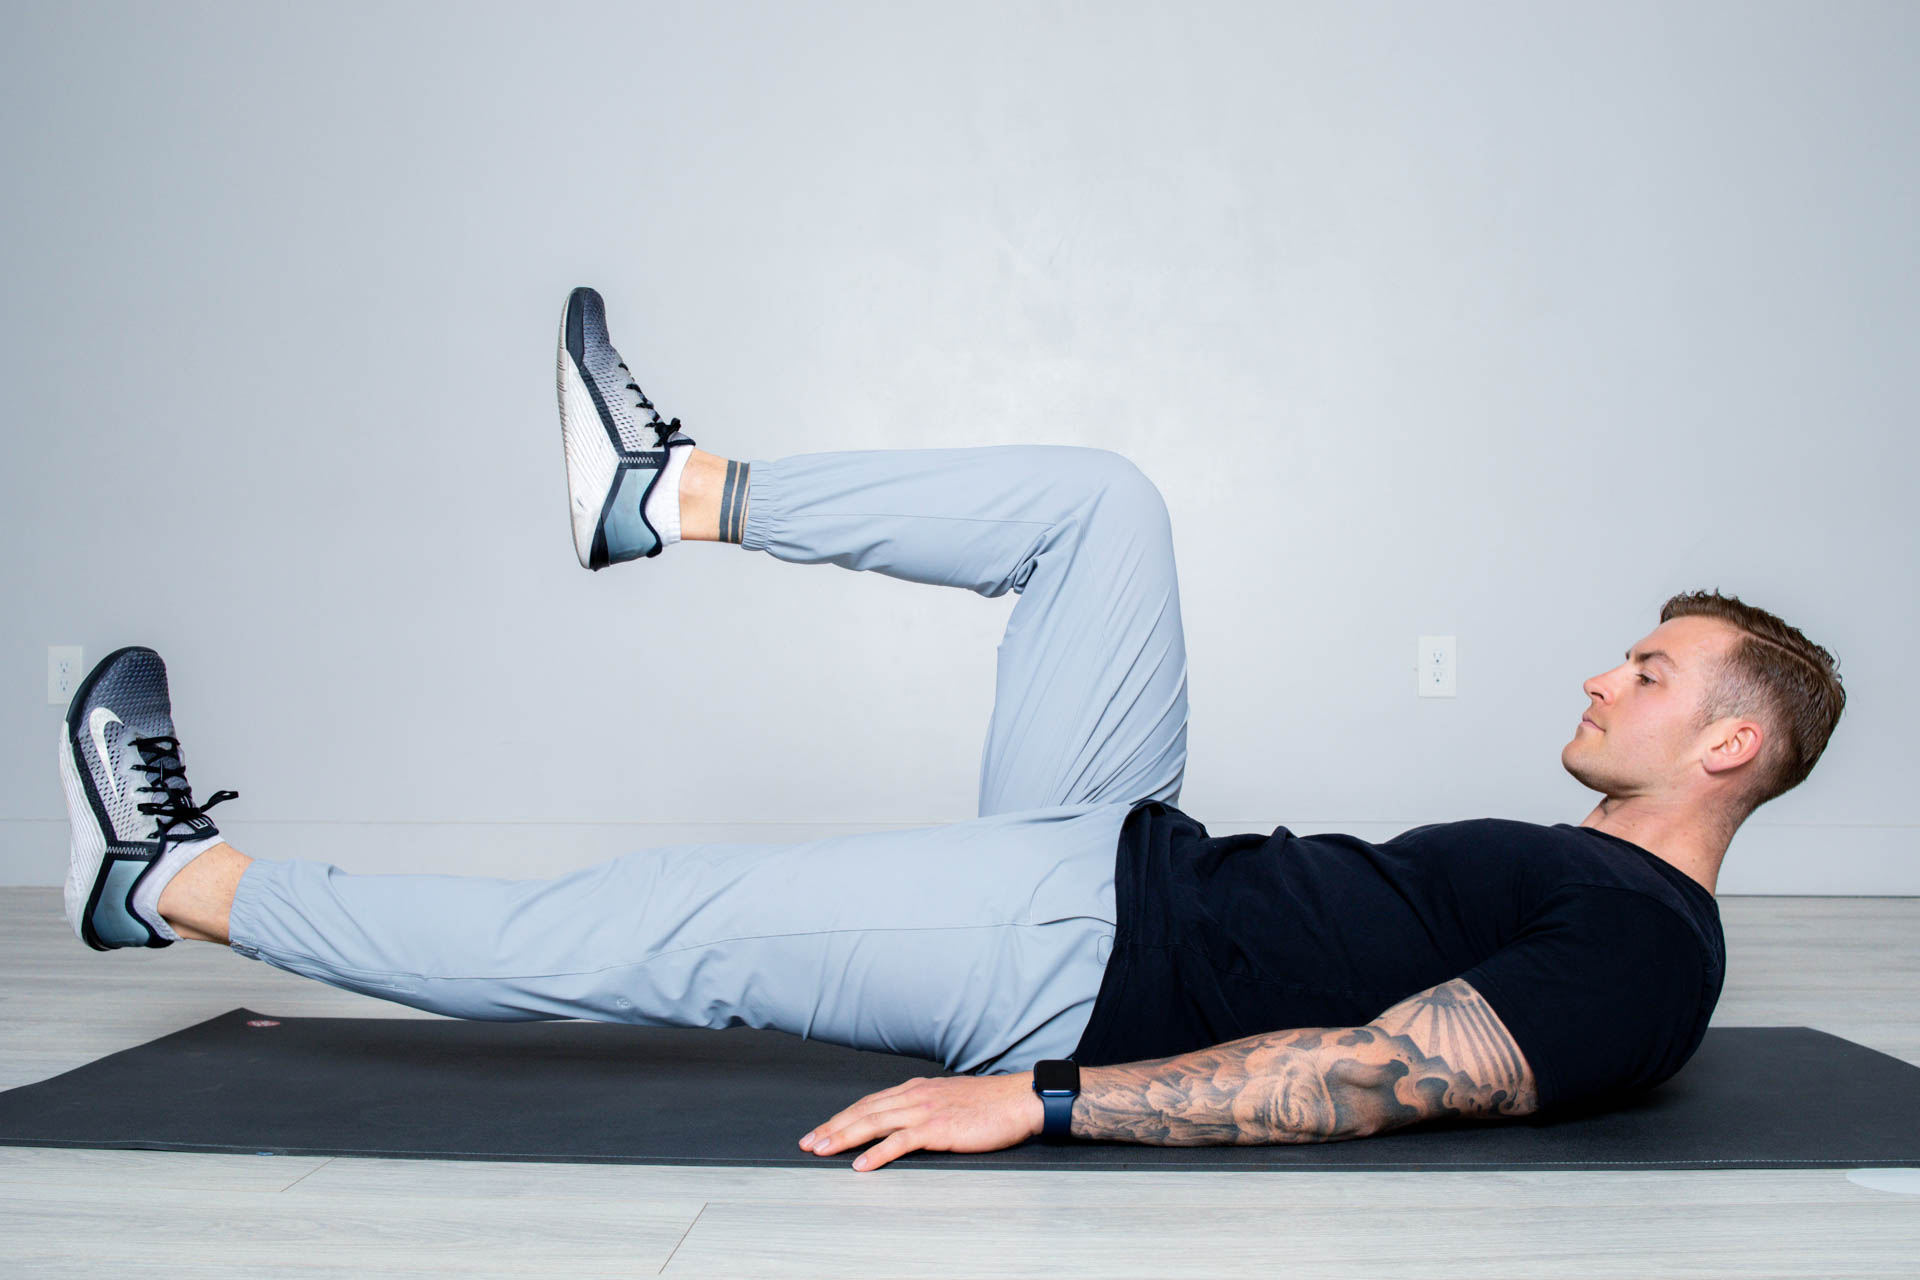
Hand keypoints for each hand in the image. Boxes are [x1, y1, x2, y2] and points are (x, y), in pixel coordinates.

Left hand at [798, 1070, 1044, 1171]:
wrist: (1016, 1100)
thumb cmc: (988, 1104)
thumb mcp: (948, 1099)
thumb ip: (924, 1107)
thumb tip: (904, 1122)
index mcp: (916, 1089)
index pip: (869, 1103)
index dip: (842, 1117)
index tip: (821, 1130)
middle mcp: (915, 1095)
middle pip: (863, 1111)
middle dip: (832, 1127)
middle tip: (808, 1142)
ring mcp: (925, 1110)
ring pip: (874, 1122)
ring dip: (844, 1137)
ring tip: (822, 1150)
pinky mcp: (937, 1128)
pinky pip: (900, 1141)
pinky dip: (878, 1153)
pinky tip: (862, 1164)